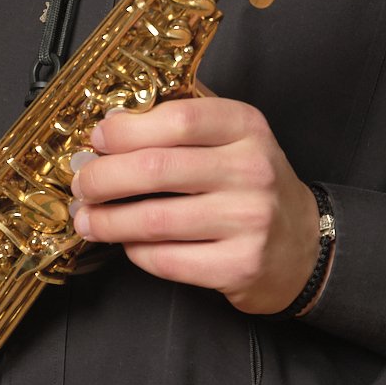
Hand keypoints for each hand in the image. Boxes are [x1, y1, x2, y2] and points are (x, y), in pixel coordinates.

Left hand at [66, 96, 319, 314]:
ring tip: (88, 219)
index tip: (98, 139)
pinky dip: (135, 251)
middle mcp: (252, 170)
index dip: (127, 130)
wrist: (303, 244)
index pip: (179, 119)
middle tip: (82, 183)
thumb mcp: (234, 136)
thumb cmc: (252, 184)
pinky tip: (126, 243)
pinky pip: (166, 260)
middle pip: (156, 169)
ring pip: (154, 220)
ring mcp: (248, 220)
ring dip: (107, 220)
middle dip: (103, 178)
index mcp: (247, 127)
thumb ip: (184, 119)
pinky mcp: (239, 266)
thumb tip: (114, 118)